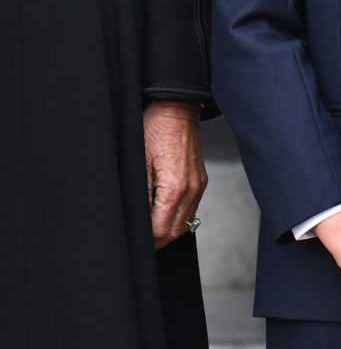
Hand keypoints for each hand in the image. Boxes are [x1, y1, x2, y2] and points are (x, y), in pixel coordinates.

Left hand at [144, 101, 206, 249]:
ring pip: (185, 223)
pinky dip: (176, 217)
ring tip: (149, 230)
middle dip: (156, 240)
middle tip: (138, 241)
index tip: (132, 239)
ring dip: (167, 230)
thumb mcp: (138, 160)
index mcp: (175, 188)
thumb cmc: (154, 127)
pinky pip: (191, 209)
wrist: (176, 108)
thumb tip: (137, 218)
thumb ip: (140, 193)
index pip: (160, 229)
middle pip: (174, 231)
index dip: (145, 239)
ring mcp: (198, 186)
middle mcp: (191, 191)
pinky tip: (162, 213)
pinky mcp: (199, 181)